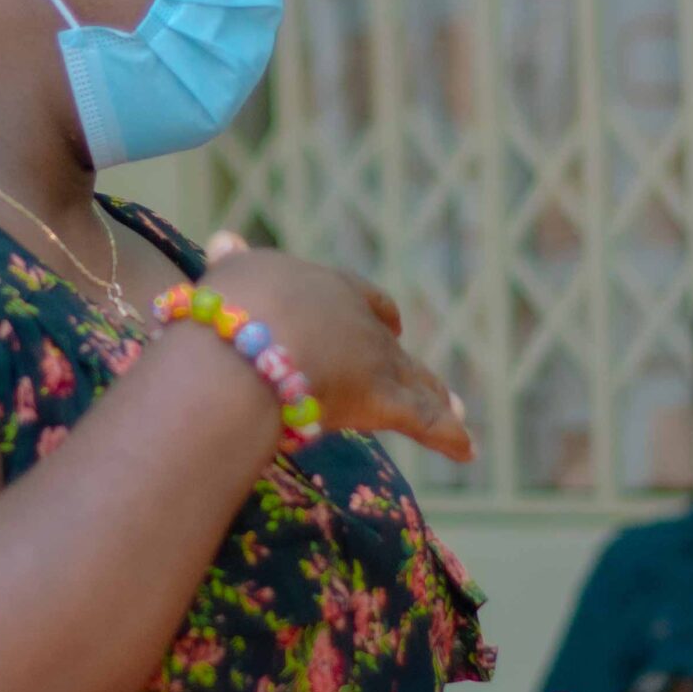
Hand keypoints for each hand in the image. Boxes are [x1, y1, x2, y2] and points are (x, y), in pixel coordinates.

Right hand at [203, 236, 473, 461]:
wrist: (243, 344)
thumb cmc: (228, 311)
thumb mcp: (226, 278)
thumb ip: (233, 264)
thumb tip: (225, 241)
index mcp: (326, 286)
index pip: (360, 296)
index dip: (373, 310)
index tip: (388, 320)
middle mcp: (360, 320)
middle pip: (391, 343)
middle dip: (403, 361)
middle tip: (418, 373)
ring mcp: (376, 360)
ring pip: (415, 379)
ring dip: (437, 395)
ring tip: (459, 411)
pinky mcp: (383, 399)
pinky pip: (425, 421)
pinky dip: (448, 435)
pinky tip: (467, 450)